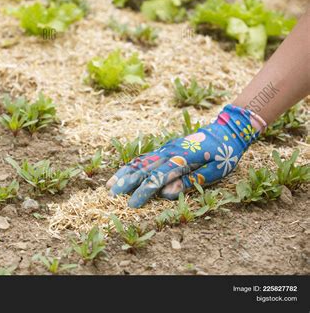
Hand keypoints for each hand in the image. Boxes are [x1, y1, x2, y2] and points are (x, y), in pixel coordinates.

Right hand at [107, 104, 265, 207]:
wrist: (227, 130)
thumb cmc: (224, 154)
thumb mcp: (214, 171)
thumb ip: (190, 181)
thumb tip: (167, 192)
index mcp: (182, 159)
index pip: (158, 178)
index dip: (143, 192)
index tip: (132, 205)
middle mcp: (170, 152)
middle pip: (143, 168)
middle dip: (126, 182)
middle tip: (111, 195)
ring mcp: (166, 148)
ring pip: (140, 161)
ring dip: (124, 173)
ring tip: (109, 184)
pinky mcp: (166, 148)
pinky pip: (145, 156)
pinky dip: (132, 165)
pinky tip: (123, 172)